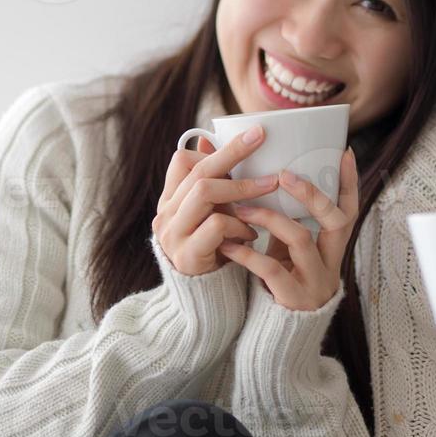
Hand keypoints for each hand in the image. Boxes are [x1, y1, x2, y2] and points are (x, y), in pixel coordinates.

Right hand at [154, 125, 280, 275]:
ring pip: (205, 192)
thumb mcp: (213, 213)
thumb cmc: (214, 249)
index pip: (182, 160)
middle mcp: (165, 214)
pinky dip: (239, 224)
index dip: (213, 148)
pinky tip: (252, 233)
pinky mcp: (187, 255)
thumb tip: (210, 139)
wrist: (203, 300)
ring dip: (242, 187)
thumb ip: (213, 183)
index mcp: (170, 200)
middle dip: (232, 152)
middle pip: (198, 171)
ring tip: (270, 186)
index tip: (249, 137)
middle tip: (261, 138)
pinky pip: (216, 225)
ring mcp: (173, 234)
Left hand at [219, 147, 358, 310]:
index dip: (350, 183)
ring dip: (270, 217)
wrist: (280, 334)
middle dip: (311, 194)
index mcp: (332, 247)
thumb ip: (284, 220)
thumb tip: (264, 178)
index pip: (349, 210)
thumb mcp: (289, 250)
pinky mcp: (293, 298)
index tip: (344, 152)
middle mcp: (330, 261)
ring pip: (301, 239)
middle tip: (284, 175)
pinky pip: (271, 269)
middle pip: (336, 221)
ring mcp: (314, 280)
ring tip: (241, 207)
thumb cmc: (283, 280)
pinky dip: (248, 253)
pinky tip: (228, 244)